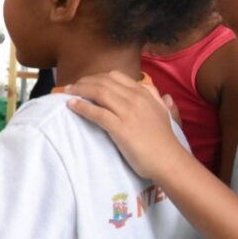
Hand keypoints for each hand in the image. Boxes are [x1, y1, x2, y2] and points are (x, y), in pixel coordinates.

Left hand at [65, 71, 186, 179]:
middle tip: (72, 86)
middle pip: (103, 82)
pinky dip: (82, 107)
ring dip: (80, 90)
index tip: (86, 81)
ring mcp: (128, 112)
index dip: (97, 77)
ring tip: (68, 92)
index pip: (116, 76)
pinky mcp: (120, 127)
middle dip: (85, 82)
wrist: (169, 162)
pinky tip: (72, 105)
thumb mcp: (166, 115)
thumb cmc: (165, 142)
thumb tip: (164, 95)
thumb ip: (162, 102)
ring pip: (99, 93)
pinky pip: (97, 112)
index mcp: (145, 94)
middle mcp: (136, 98)